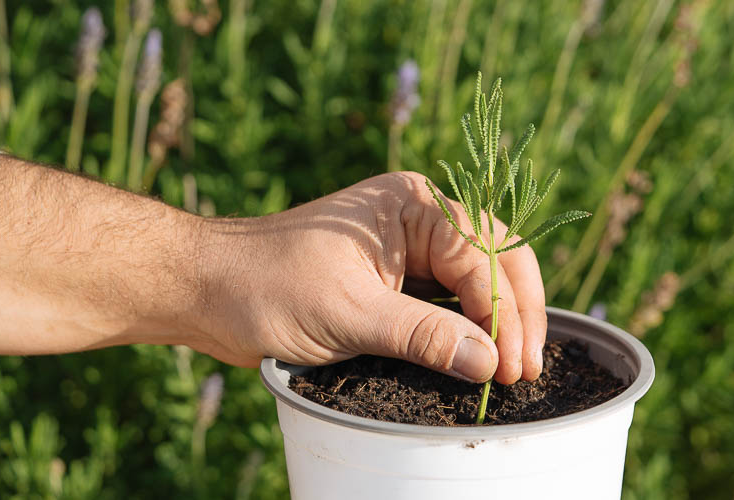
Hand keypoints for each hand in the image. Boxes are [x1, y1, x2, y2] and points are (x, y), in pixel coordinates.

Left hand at [194, 172, 547, 383]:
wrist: (208, 288)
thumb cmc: (266, 285)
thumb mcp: (348, 312)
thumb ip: (422, 334)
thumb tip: (488, 362)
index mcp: (412, 204)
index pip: (482, 254)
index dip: (503, 310)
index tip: (508, 365)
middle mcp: (420, 218)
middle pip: (495, 259)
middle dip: (515, 314)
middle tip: (525, 369)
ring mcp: (410, 248)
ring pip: (479, 279)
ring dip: (500, 322)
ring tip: (514, 369)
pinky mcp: (397, 279)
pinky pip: (451, 299)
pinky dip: (471, 327)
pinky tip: (483, 356)